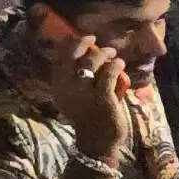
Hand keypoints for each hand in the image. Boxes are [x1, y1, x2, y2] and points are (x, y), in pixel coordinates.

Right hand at [47, 35, 129, 156]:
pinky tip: (120, 64)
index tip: (76, 36)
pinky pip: (108, 73)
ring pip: (91, 62)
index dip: (67, 44)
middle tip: (93, 38)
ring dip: (103, 53)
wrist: (97, 142)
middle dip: (83, 43)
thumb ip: (72, 80)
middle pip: (72, 56)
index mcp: (58, 87)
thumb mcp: (73, 98)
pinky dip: (115, 65)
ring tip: (112, 53)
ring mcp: (84, 93)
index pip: (58, 59)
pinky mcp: (102, 98)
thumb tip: (83, 54)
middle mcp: (67, 88)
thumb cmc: (87, 117)